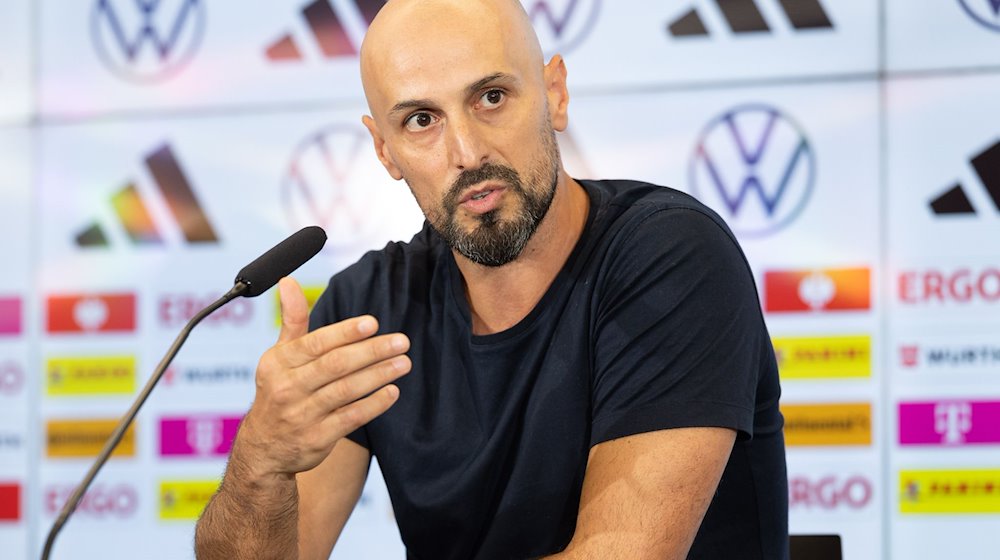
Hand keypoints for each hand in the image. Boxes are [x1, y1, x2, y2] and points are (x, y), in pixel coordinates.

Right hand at [235, 277, 409, 479]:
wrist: (264, 449)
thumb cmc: (279, 391)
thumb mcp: (278, 356)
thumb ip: (292, 320)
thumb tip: (288, 281)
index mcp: (279, 362)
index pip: (316, 343)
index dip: (345, 333)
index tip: (373, 323)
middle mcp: (288, 387)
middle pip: (335, 365)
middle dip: (371, 352)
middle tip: (401, 341)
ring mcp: (302, 415)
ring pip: (346, 390)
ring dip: (378, 375)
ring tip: (404, 363)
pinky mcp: (317, 438)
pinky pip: (351, 418)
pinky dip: (373, 404)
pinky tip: (392, 391)